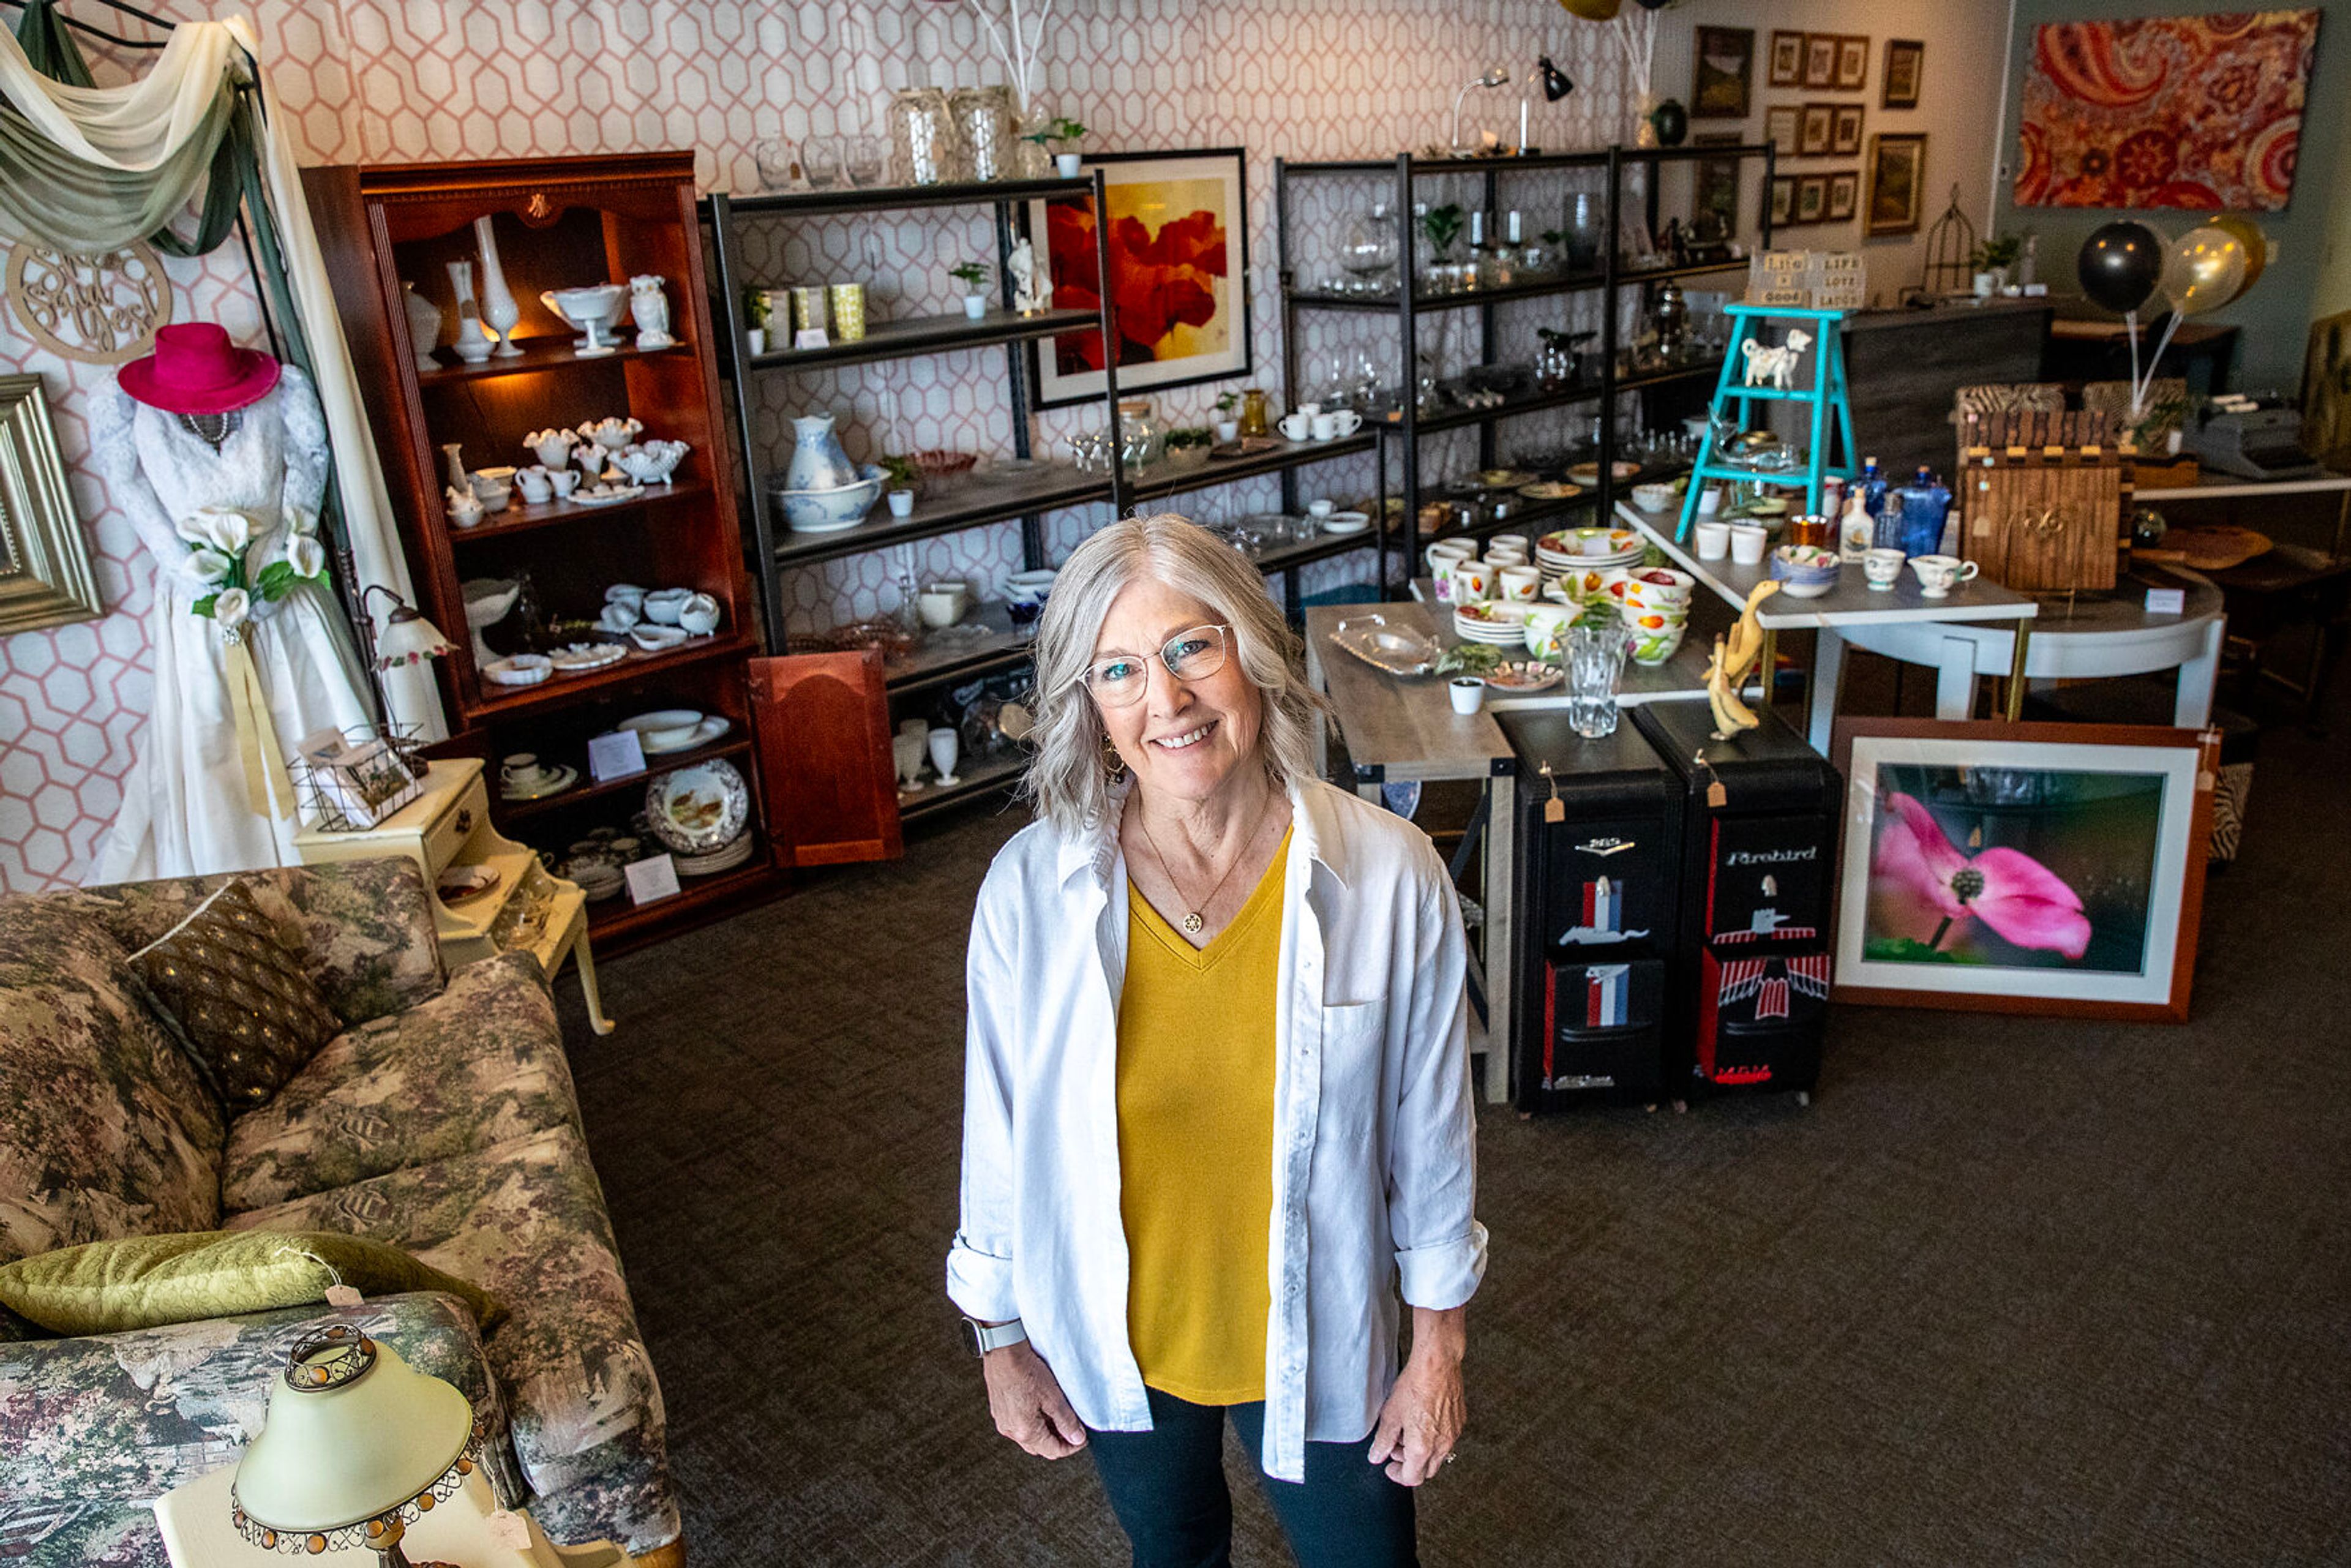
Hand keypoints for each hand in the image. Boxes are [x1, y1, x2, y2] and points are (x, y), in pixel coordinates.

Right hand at [981, 1340, 1088, 1459]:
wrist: (1003, 1350)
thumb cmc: (1026, 1370)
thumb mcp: (1053, 1397)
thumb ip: (1067, 1421)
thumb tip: (1077, 1438)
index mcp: (1025, 1431)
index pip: (1053, 1451)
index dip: (1071, 1447)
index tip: (1082, 1438)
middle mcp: (1011, 1431)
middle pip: (1040, 1447)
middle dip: (1058, 1441)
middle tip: (1073, 1428)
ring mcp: (1003, 1421)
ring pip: (1029, 1437)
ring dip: (1045, 1432)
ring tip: (1058, 1416)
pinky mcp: (999, 1410)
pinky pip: (1019, 1425)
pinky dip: (1032, 1423)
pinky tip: (1040, 1407)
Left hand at [1367, 1308, 1465, 1486]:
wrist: (1438, 1364)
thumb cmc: (1415, 1385)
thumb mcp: (1391, 1414)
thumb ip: (1383, 1440)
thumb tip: (1377, 1456)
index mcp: (1422, 1447)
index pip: (1412, 1478)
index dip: (1397, 1475)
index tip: (1389, 1467)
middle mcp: (1441, 1445)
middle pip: (1426, 1471)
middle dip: (1409, 1464)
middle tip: (1396, 1448)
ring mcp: (1453, 1434)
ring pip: (1437, 1456)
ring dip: (1421, 1452)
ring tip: (1408, 1430)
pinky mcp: (1459, 1422)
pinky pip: (1446, 1440)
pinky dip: (1433, 1439)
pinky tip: (1422, 1420)